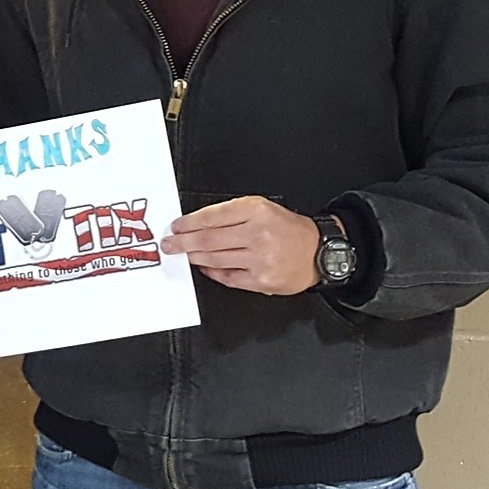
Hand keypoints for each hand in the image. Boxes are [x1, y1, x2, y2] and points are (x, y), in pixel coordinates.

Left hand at [161, 196, 320, 294]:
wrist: (318, 252)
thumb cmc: (289, 229)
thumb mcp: (263, 208)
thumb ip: (233, 214)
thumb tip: (199, 223)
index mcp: (257, 211)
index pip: (213, 216)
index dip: (189, 222)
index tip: (177, 226)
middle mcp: (257, 234)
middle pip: (209, 239)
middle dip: (183, 242)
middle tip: (170, 244)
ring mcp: (259, 259)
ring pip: (215, 258)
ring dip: (193, 257)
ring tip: (182, 254)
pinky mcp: (260, 281)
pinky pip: (227, 277)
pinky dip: (212, 271)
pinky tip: (204, 266)